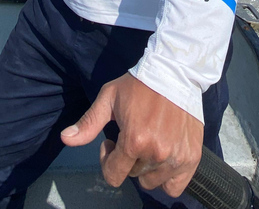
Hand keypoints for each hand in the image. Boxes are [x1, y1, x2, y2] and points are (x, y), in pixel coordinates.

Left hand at [61, 73, 203, 197]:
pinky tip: (164, 159)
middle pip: (133, 176)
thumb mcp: (109, 98)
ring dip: (147, 168)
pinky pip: (175, 187)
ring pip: (152, 181)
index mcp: (135, 141)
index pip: (113, 175)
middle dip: (127, 160)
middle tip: (132, 137)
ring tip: (148, 143)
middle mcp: (157, 153)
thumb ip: (88, 123)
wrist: (175, 72)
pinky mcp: (192, 157)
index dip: (107, 159)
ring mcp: (177, 157)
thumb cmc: (139, 85)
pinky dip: (167, 179)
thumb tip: (65, 139)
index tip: (113, 141)